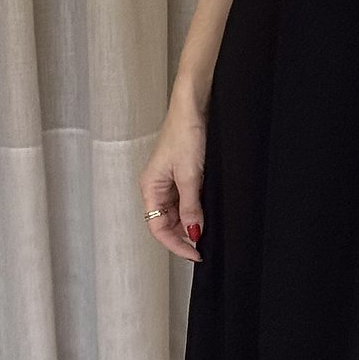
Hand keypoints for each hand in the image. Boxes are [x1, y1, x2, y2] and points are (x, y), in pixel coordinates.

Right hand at [139, 98, 206, 261]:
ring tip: (208, 231)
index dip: (175, 244)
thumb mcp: (189, 175)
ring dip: (190, 223)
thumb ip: (190, 207)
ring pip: (177, 213)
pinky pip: (186, 199)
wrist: (194, 105)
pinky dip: (196, 210)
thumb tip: (192, 234)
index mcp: (150, 187)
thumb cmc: (185, 132)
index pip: (157, 227)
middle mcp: (157, 186)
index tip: (195, 253)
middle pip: (166, 222)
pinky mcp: (183, 173)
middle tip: (204, 247)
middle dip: (183, 236)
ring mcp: (170, 180)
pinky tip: (208, 213)